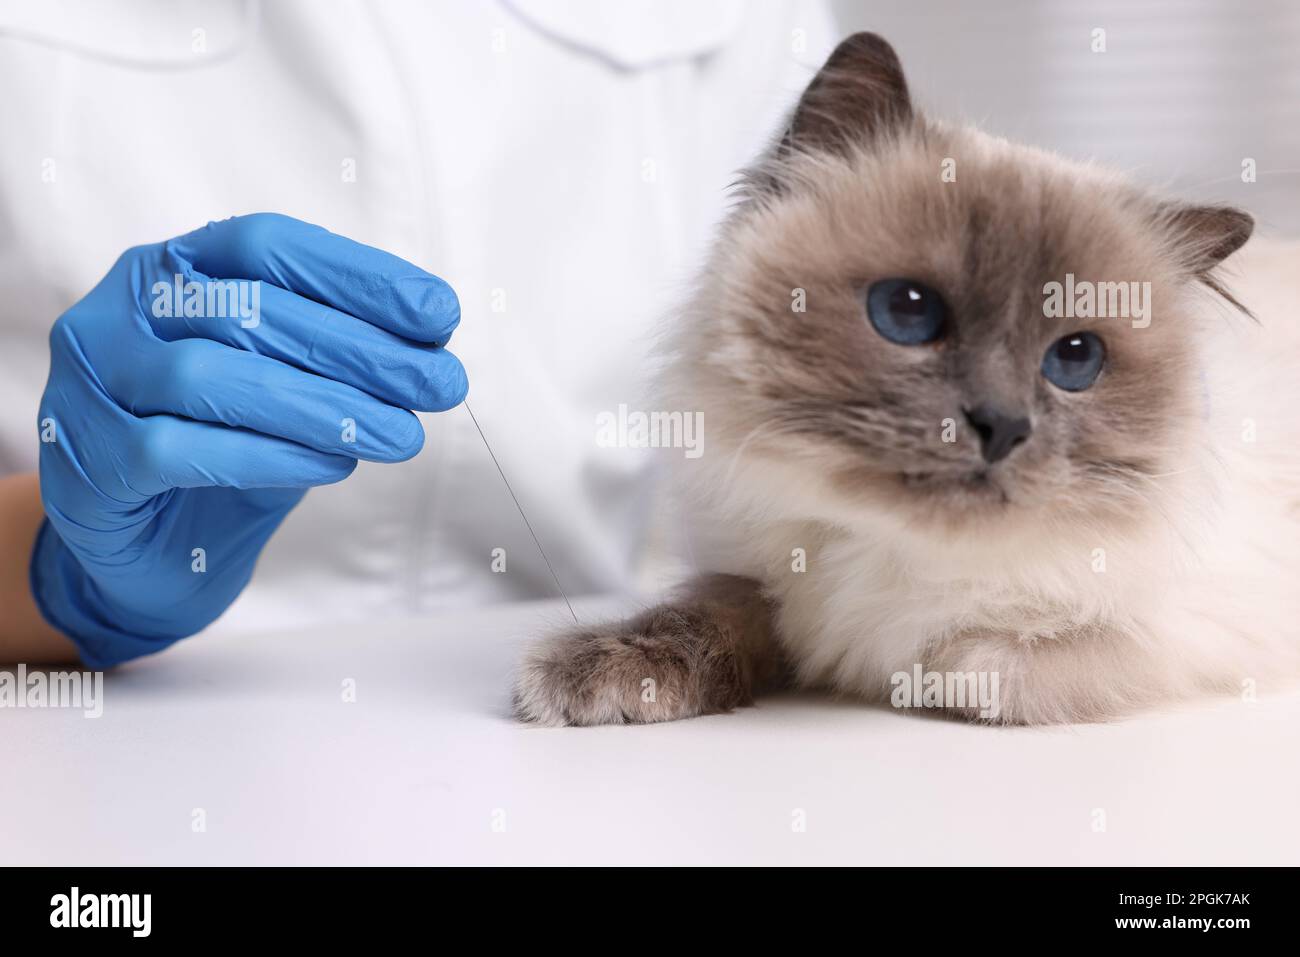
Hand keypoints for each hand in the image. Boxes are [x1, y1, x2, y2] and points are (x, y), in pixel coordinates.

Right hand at [32, 213, 466, 666]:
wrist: (148, 551)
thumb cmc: (225, 449)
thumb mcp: (290, 391)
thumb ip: (338, 360)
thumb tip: (433, 346)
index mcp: (174, 268)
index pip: (268, 246)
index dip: (358, 276)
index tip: (441, 315)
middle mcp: (122, 309)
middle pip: (250, 310)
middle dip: (363, 350)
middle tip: (442, 385)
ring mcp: (91, 381)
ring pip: (212, 376)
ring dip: (324, 407)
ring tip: (400, 435)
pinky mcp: (84, 458)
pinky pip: (176, 448)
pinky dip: (267, 455)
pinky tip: (332, 466)